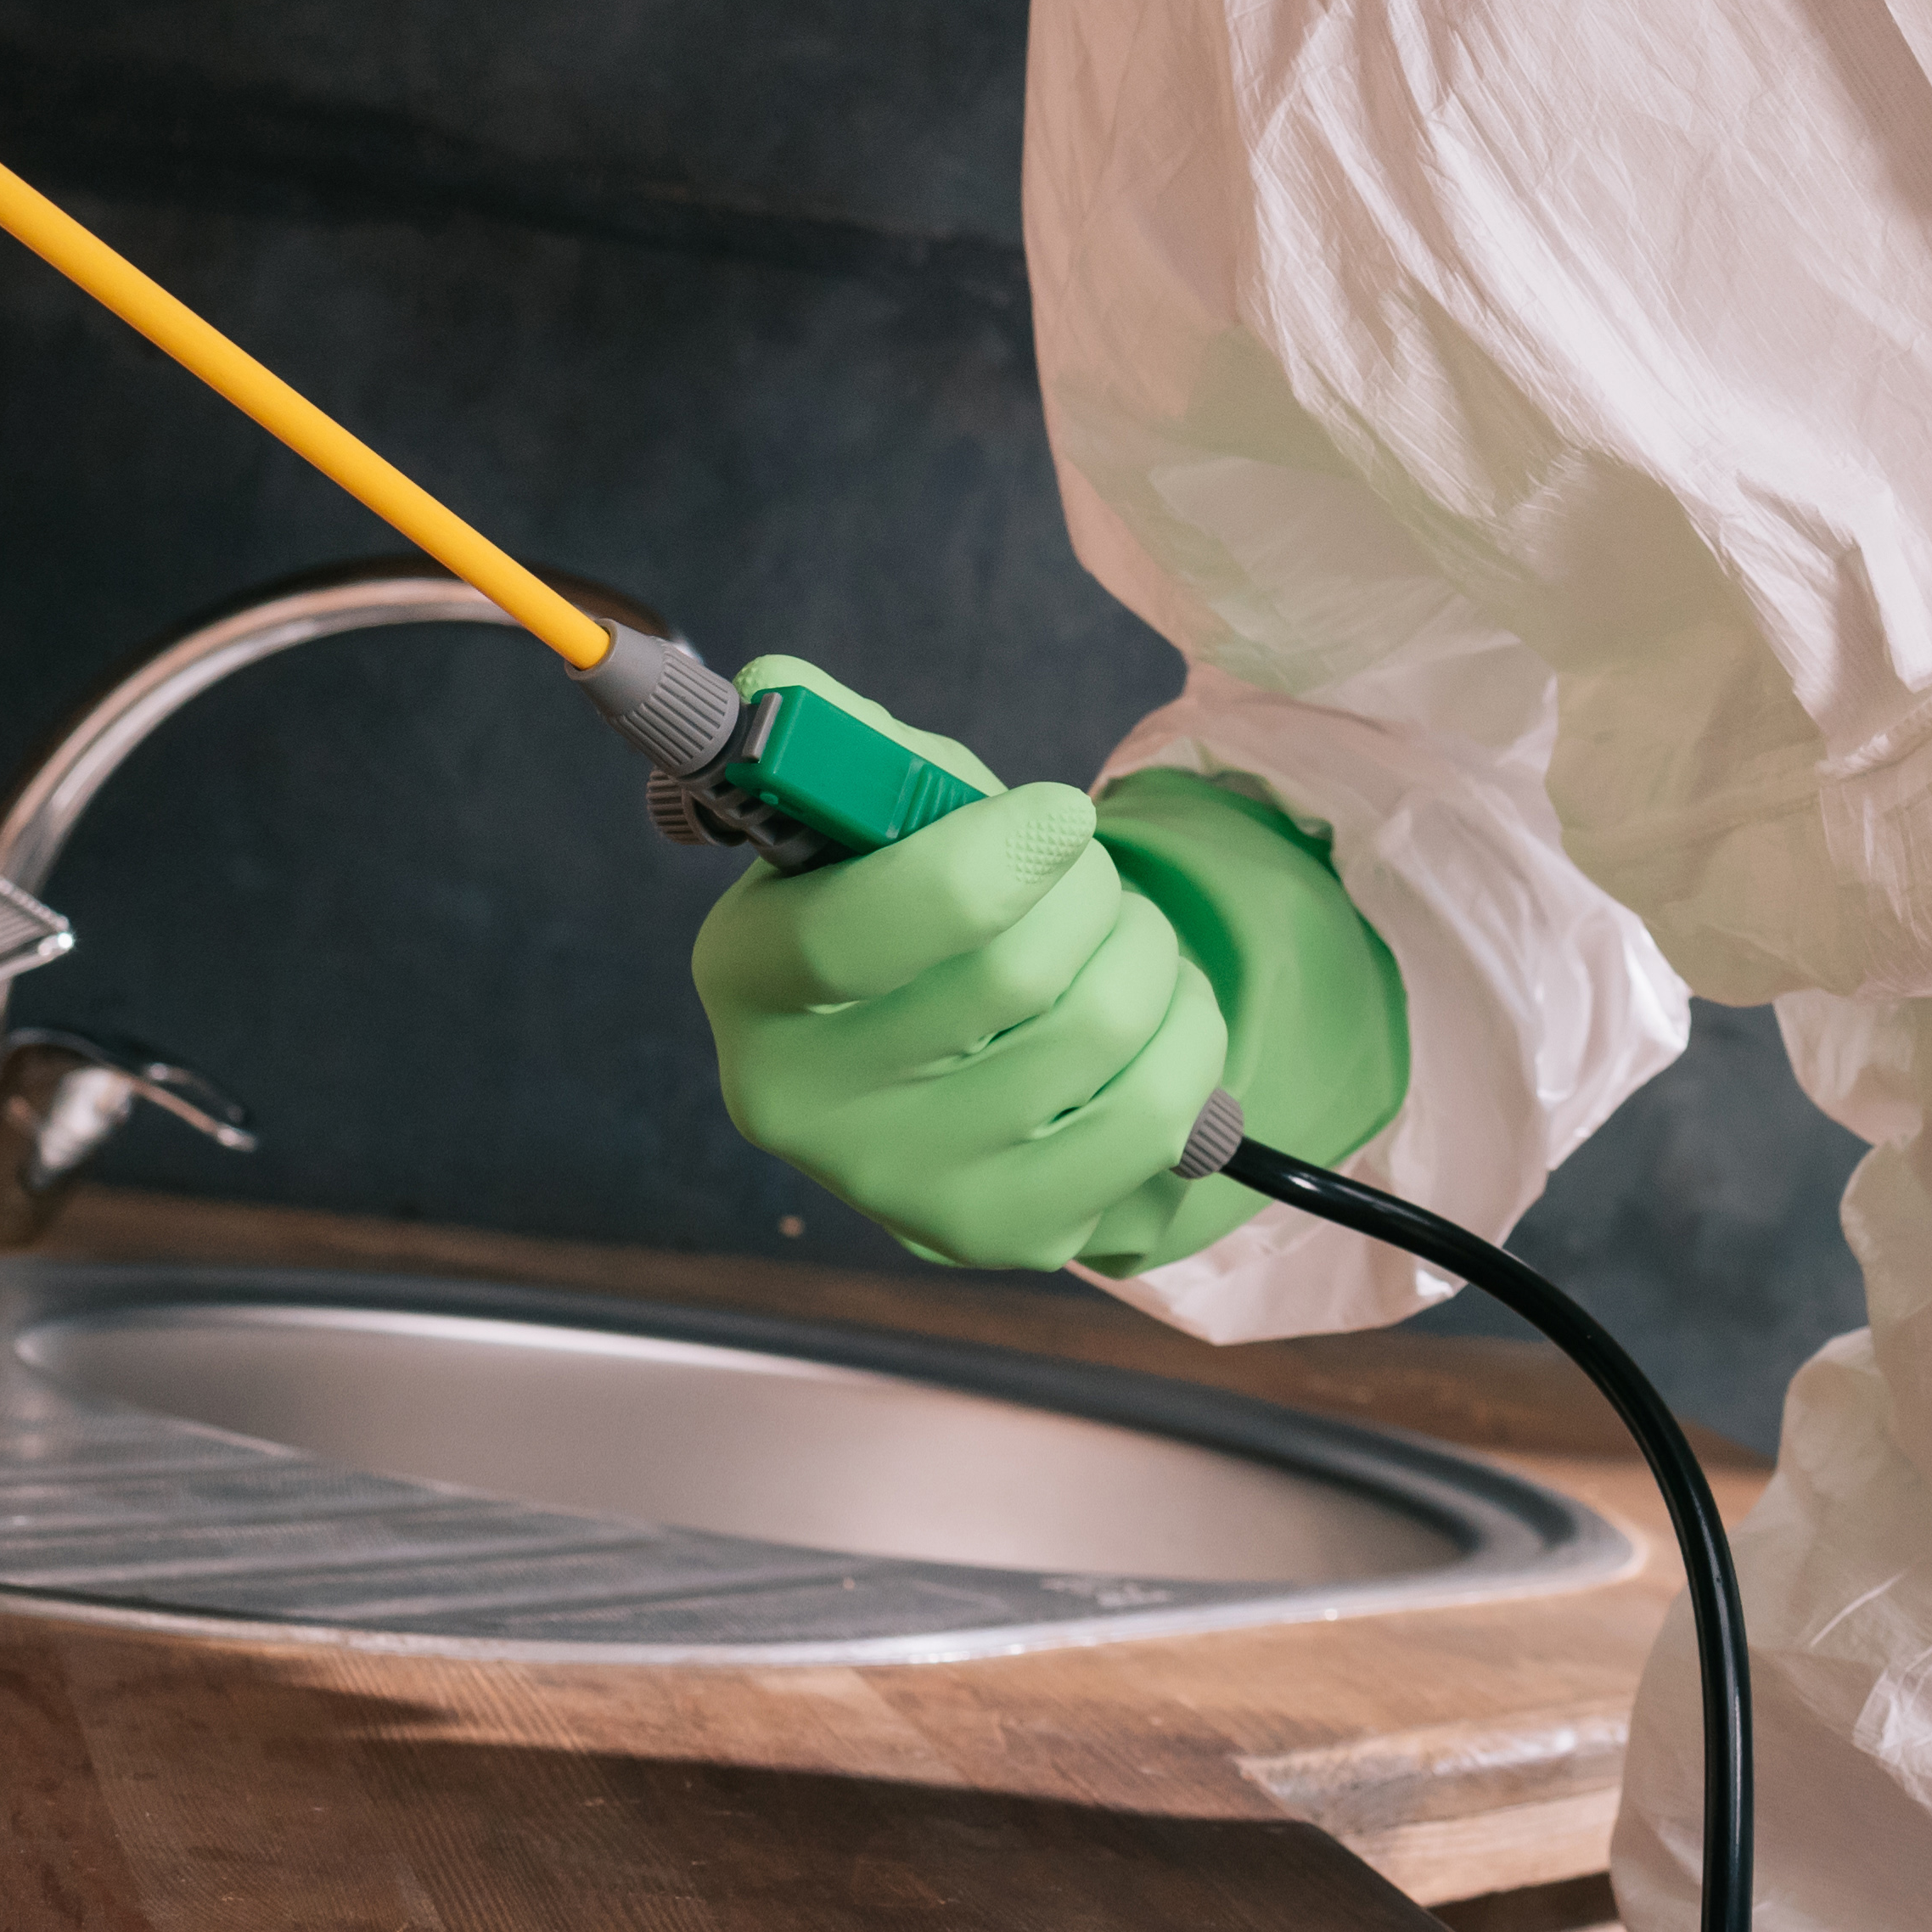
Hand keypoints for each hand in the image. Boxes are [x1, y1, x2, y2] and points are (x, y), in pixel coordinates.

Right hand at [690, 662, 1228, 1268]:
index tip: (1061, 811)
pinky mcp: (1002, 1235)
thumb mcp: (861, 805)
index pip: (869, 929)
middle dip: (1090, 887)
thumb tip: (775, 697)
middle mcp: (800, 1102)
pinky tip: (1153, 1012)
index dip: (997, 855)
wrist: (941, 1043)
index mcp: (744, 975)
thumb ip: (831, 738)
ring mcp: (901, 1186)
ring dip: (1148, 950)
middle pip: (1015, 974)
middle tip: (1088, 867)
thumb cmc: (905, 895)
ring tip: (1122, 934)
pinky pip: (1156, 1118)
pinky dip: (1186, 1035)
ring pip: (1100, 1032)